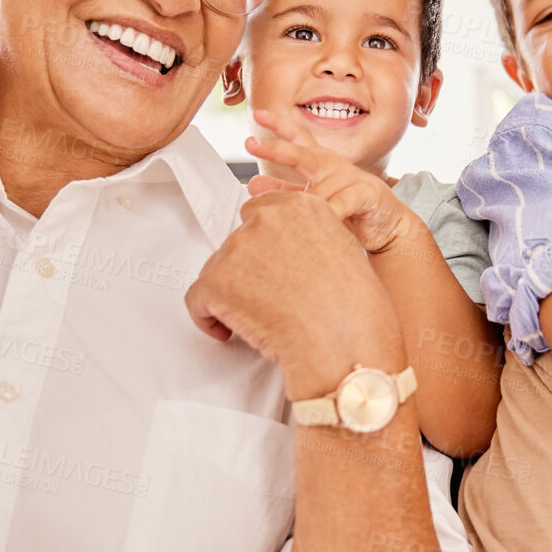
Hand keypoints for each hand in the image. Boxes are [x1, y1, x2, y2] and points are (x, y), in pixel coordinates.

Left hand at [185, 190, 405, 399]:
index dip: (262, 246)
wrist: (343, 346)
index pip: (262, 212)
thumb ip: (310, 239)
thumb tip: (286, 253)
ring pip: (218, 271)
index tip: (265, 267)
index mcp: (302, 206)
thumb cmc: (354, 312)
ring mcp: (238, 248)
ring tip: (260, 320)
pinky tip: (229, 332)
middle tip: (267, 300)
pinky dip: (208, 319)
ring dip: (232, 294)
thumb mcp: (344, 253)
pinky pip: (197, 300)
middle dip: (248, 271)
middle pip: (238, 242)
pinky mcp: (217, 280)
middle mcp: (267, 218)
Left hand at [244, 109, 416, 253]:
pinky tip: (325, 222)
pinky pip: (339, 204)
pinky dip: (329, 216)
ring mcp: (351, 176)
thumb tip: (253, 185)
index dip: (278, 125)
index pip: (297, 139)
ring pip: (316, 192)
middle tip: (249, 144)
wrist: (386, 229)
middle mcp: (333, 164)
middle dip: (275, 148)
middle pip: (301, 153)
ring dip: (307, 210)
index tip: (258, 113)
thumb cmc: (349, 212)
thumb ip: (286, 193)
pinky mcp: (366, 191)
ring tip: (301, 225)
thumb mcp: (313, 201)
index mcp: (320, 163)